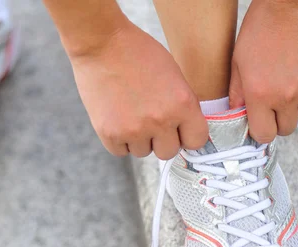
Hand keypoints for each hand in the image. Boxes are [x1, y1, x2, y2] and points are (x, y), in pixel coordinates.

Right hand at [67, 20, 207, 159]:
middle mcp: (160, 121)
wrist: (102, 43)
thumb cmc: (138, 53)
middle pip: (168, 151)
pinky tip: (117, 119)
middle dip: (161, 140)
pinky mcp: (109, 133)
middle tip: (150, 121)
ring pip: (143, 152)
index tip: (179, 131)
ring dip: (138, 139)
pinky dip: (119, 140)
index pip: (196, 141)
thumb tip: (183, 131)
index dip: (187, 136)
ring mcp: (133, 130)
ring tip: (130, 114)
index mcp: (182, 104)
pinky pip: (120, 151)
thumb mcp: (173, 75)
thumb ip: (181, 105)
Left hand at [229, 0, 297, 142]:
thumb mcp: (238, 63)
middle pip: (284, 129)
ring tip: (286, 83)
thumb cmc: (261, 30)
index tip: (258, 121)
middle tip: (271, 102)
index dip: (260, 129)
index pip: (263, 135)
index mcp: (260, 95)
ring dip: (294, 106)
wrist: (291, 5)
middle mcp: (287, 98)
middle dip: (276, 119)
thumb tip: (236, 115)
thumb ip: (237, 94)